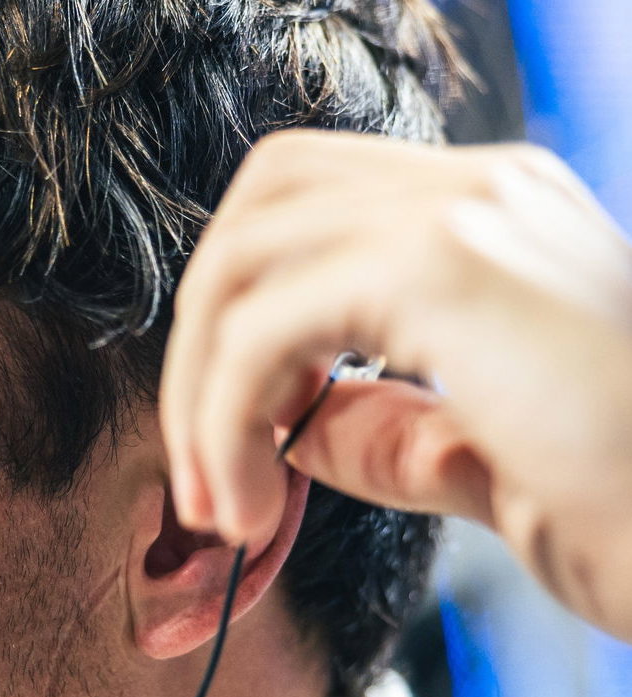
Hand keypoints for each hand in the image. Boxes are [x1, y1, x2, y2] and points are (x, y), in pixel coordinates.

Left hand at [161, 131, 631, 642]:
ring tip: (220, 507)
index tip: (235, 448)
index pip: (310, 213)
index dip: (241, 323)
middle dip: (197, 344)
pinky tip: (248, 501)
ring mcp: (470, 212)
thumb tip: (290, 421)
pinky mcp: (450, 264)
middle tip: (201, 477)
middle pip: (258, 208)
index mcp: (499, 222)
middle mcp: (484, 190)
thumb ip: (387, 428)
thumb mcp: (483, 462)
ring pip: (242, 260)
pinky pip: (261, 324)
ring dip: (198, 394)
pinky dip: (220, 415)